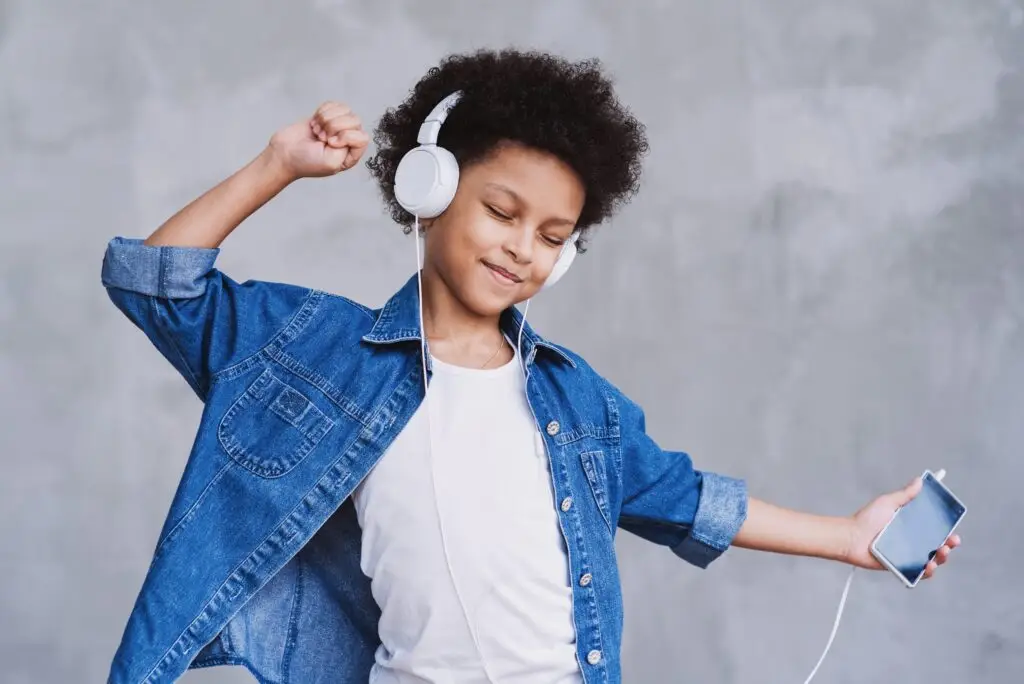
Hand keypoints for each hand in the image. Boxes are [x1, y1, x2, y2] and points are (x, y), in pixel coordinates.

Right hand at [266, 101, 369, 180]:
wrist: (283, 153)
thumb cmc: (306, 162)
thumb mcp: (333, 162)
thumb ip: (349, 148)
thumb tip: (350, 129)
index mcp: (352, 154)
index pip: (363, 137)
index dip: (346, 136)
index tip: (330, 143)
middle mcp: (347, 140)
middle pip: (354, 120)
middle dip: (334, 126)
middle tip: (320, 137)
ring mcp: (337, 127)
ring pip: (344, 109)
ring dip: (327, 118)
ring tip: (317, 130)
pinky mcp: (326, 116)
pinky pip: (333, 104)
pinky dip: (322, 111)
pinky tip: (315, 123)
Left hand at [844, 476, 961, 578]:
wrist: (851, 537)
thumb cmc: (866, 519)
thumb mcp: (888, 503)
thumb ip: (904, 495)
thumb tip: (919, 481)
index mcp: (911, 526)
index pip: (935, 529)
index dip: (947, 530)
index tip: (953, 528)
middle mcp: (912, 541)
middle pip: (937, 545)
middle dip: (949, 545)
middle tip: (951, 541)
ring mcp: (907, 555)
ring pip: (932, 560)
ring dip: (942, 558)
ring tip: (941, 552)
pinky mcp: (900, 567)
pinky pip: (918, 573)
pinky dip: (927, 571)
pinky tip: (929, 566)